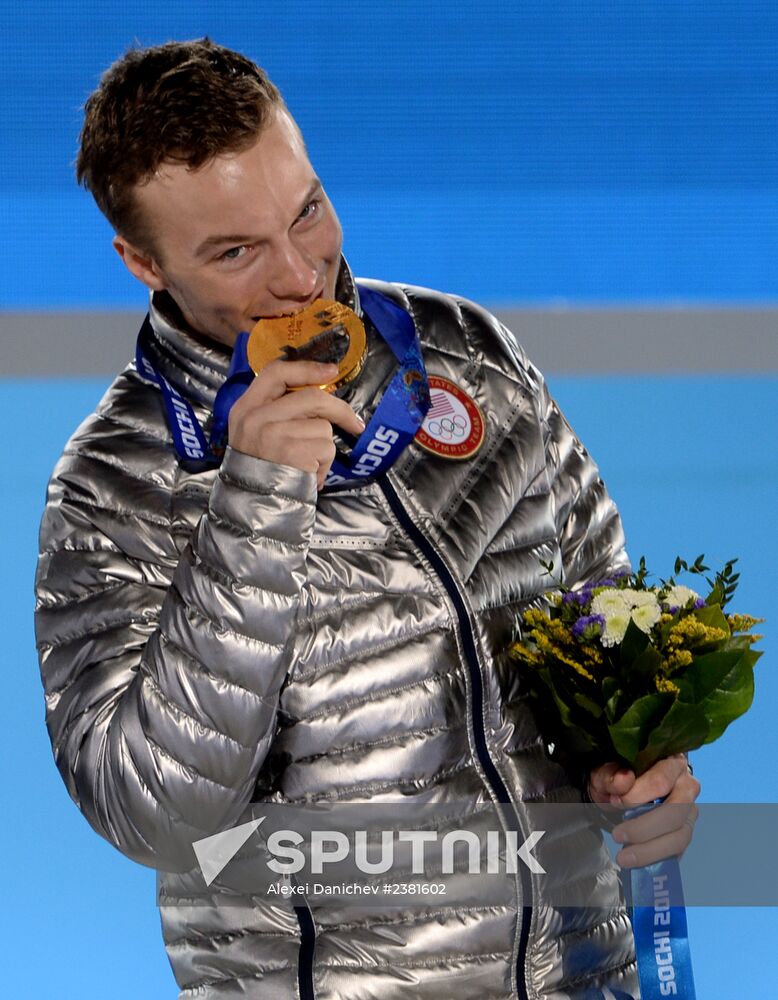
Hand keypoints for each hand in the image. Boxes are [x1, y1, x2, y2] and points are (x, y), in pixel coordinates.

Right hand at [228, 360, 364, 488]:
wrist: (251, 507)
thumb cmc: (261, 470)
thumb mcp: (254, 433)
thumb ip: (278, 410)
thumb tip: (321, 395)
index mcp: (246, 408)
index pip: (276, 372)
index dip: (307, 368)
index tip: (331, 371)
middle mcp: (256, 418)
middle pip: (311, 397)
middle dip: (340, 410)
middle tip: (355, 423)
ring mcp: (273, 434)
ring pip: (323, 426)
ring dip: (324, 448)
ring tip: (308, 464)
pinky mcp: (292, 452)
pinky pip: (325, 448)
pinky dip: (324, 465)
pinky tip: (310, 475)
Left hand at [588, 754, 700, 868]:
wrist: (616, 793)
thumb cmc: (615, 778)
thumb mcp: (605, 773)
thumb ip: (611, 775)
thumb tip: (624, 780)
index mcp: (670, 762)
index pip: (662, 781)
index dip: (639, 796)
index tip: (615, 802)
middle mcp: (687, 786)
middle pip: (675, 812)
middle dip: (645, 828)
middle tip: (618, 836)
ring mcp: (689, 811)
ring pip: (680, 836)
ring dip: (651, 850)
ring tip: (624, 857)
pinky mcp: (684, 833)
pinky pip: (678, 851)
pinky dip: (657, 858)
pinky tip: (637, 862)